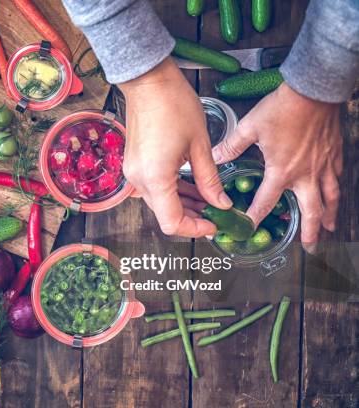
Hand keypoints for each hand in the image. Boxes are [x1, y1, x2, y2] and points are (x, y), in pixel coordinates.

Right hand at [118, 57, 232, 236]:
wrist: (148, 82)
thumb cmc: (173, 105)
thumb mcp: (200, 145)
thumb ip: (209, 180)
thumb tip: (221, 204)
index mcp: (156, 178)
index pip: (172, 222)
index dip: (195, 229)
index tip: (215, 224)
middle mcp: (140, 180)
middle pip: (165, 214)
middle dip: (192, 217)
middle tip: (218, 212)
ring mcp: (134, 173)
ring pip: (160, 203)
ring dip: (183, 205)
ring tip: (209, 199)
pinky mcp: (135, 164)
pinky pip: (154, 188)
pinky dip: (173, 192)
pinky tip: (192, 186)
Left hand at [212, 83, 342, 252]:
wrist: (313, 90)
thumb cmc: (281, 109)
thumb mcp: (250, 127)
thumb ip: (231, 146)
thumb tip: (214, 156)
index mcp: (282, 171)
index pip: (266, 202)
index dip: (255, 217)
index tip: (248, 229)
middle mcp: (305, 174)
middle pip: (310, 211)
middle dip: (310, 231)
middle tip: (310, 247)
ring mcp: (323, 165)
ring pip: (330, 198)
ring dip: (329, 215)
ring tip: (330, 228)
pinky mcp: (334, 154)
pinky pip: (338, 178)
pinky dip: (337, 190)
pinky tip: (335, 194)